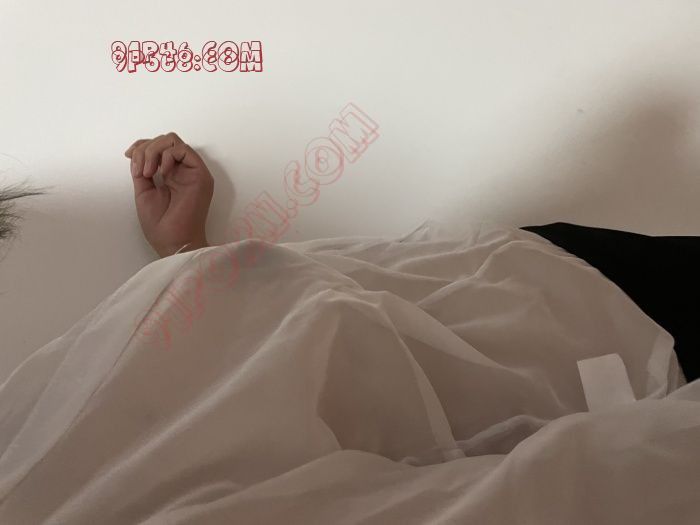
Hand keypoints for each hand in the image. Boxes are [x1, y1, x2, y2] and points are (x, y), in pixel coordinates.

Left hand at [125, 132, 213, 257]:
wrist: (172, 242)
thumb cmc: (161, 224)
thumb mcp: (144, 191)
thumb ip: (142, 171)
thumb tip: (136, 154)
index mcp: (172, 174)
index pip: (158, 147)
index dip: (141, 145)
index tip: (129, 156)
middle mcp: (184, 170)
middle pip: (164, 140)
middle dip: (145, 148)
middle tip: (140, 171)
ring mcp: (193, 172)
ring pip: (172, 140)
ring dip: (153, 151)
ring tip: (148, 172)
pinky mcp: (200, 174)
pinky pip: (183, 149)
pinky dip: (166, 155)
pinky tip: (161, 172)